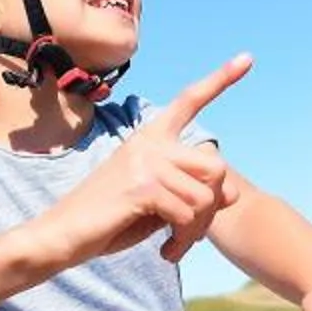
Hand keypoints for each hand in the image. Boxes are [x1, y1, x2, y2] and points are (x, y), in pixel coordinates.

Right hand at [43, 54, 249, 263]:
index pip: (189, 100)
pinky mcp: (142, 188)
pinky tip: (165, 251)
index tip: (247, 59)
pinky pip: (187, 216)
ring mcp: (146, 163)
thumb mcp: (156, 199)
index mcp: (150, 136)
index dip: (220, 80)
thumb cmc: (110, 218)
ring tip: (174, 244)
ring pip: (205, 198)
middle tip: (191, 231)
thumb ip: (189, 189)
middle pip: (216, 166)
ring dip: (196, 231)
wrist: (64, 234)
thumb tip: (232, 193)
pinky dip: (182, 241)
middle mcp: (150, 142)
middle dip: (212, 206)